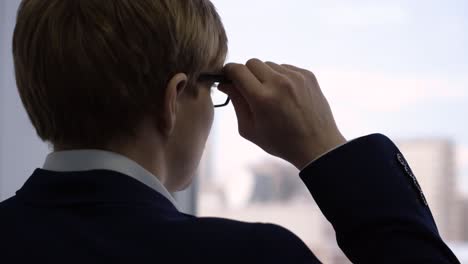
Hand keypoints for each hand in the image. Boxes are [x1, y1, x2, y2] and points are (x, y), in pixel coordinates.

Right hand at [218, 59, 346, 169]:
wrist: (317, 146)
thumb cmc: (280, 142)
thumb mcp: (249, 129)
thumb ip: (235, 103)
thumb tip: (225, 83)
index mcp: (262, 98)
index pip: (237, 70)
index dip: (229, 73)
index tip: (228, 79)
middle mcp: (279, 82)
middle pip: (252, 63)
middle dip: (246, 74)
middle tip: (249, 90)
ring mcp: (295, 77)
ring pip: (269, 64)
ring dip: (264, 75)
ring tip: (271, 95)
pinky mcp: (308, 75)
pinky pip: (285, 68)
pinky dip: (280, 78)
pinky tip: (285, 95)